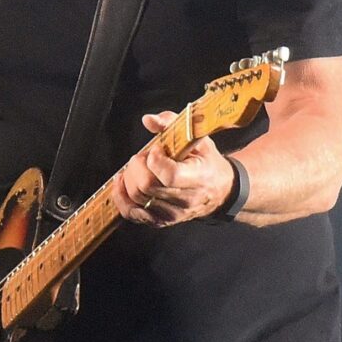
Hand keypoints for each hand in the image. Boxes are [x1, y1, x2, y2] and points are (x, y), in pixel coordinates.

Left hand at [112, 112, 236, 225]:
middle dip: (137, 166)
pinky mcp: (161, 221)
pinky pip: (131, 213)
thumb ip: (172, 123)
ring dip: (129, 178)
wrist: (220, 191)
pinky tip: (124, 181)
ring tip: (138, 167)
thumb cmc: (206, 161)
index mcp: (199, 178)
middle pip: (147, 186)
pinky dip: (122, 196)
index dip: (155, 159)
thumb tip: (148, 120)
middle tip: (144, 157)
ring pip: (136, 198)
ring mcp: (172, 214)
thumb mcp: (198, 137)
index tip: (156, 150)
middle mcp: (185, 200)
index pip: (169, 175)